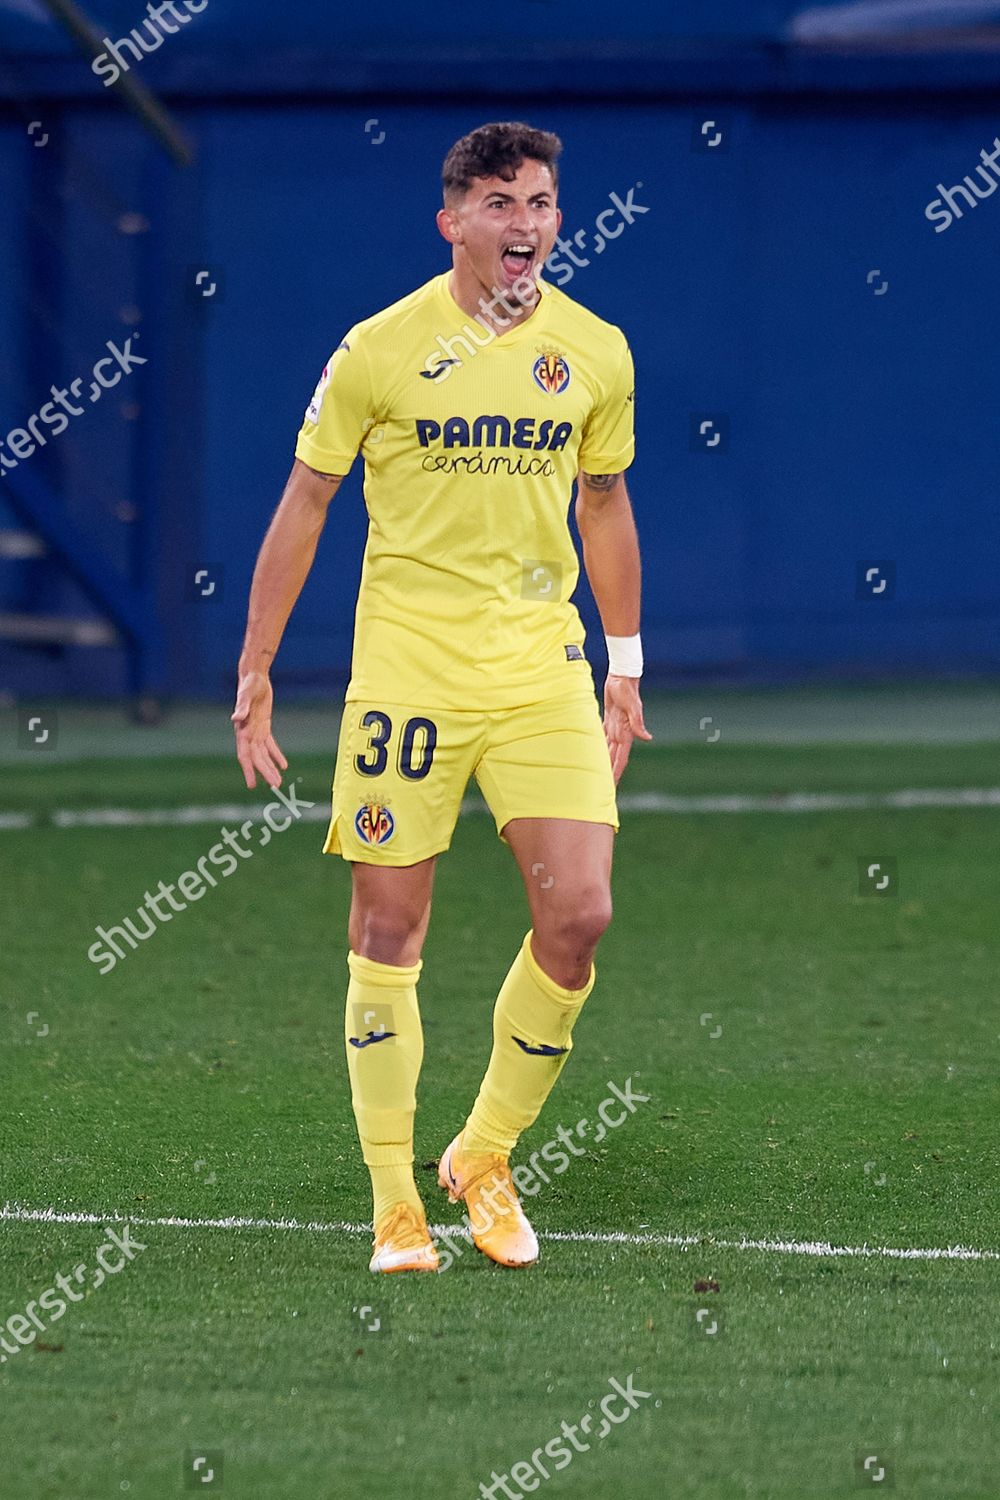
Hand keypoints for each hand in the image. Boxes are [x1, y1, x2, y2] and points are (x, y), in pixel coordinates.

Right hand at [231, 670, 287, 788]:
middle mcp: (248, 733)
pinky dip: (276, 755)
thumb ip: (241, 707)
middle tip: (275, 786)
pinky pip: (270, 744)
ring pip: (263, 754)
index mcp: (242, 730)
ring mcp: (256, 730)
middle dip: (265, 772)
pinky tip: (284, 765)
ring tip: (278, 782)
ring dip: (270, 767)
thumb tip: (235, 718)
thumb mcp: (246, 694)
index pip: (245, 755)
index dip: (249, 770)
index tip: (253, 784)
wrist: (253, 676)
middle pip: (257, 758)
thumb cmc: (249, 684)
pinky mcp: (264, 726)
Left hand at [603, 674, 651, 783]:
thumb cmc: (627, 689)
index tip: (612, 786)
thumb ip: (638, 722)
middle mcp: (620, 733)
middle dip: (610, 772)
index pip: (621, 758)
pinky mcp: (608, 720)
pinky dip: (599, 747)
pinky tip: (593, 753)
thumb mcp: (632, 706)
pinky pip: (602, 737)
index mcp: (626, 733)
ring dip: (605, 762)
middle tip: (603, 787)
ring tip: (598, 774)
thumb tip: (648, 738)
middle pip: (614, 758)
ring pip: (608, 750)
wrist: (622, 676)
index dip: (616, 772)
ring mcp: (614, 727)